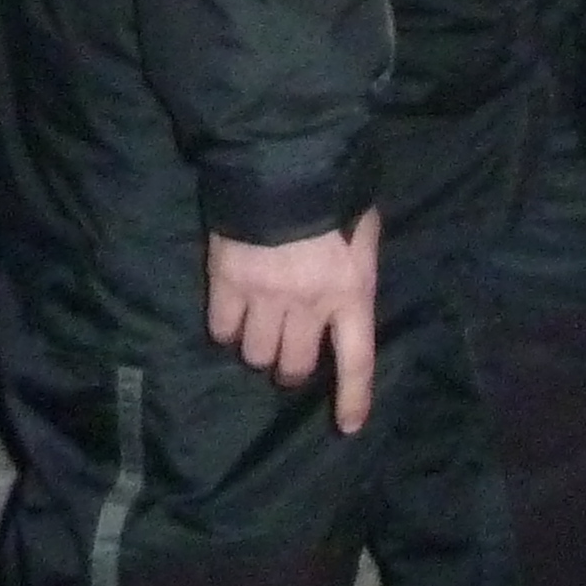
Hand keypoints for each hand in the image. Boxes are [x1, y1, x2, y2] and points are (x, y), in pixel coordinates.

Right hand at [206, 209, 380, 432]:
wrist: (284, 158)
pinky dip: (226, 328)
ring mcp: (265, 297)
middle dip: (291, 367)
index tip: (348, 427)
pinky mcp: (227, 284)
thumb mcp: (363, 230)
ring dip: (258, 348)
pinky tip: (233, 311)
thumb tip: (346, 291)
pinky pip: (222, 330)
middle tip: (289, 354)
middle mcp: (309, 305)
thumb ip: (355, 268)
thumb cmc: (335, 191)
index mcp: (352, 291)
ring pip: (255, 354)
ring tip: (260, 328)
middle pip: (295, 367)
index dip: (353, 397)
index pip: (357, 359)